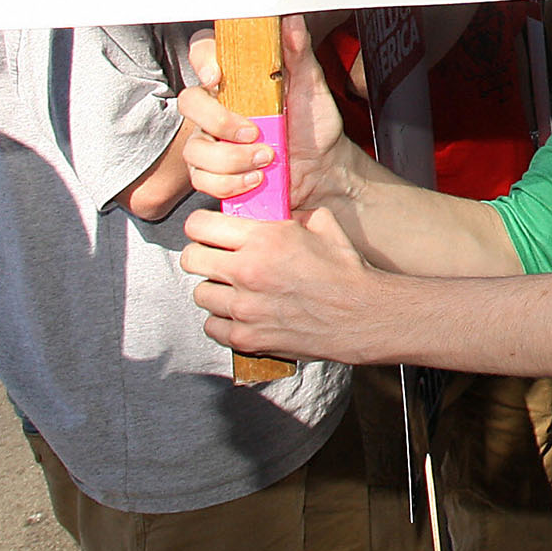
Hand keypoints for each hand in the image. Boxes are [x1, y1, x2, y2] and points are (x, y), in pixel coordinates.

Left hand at [180, 204, 395, 365]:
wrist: (360, 315)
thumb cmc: (345, 270)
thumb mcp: (324, 225)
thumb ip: (293, 215)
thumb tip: (276, 212)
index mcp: (265, 239)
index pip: (200, 225)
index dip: (202, 225)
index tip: (209, 230)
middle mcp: (248, 271)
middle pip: (191, 259)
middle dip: (203, 255)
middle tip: (219, 259)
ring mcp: (243, 308)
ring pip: (200, 294)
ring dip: (216, 289)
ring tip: (237, 289)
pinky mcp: (244, 337)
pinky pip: (211, 325)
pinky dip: (223, 320)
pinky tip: (243, 313)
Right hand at [181, 16, 360, 212]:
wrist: (321, 169)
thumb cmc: (314, 125)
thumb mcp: (312, 86)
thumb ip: (298, 52)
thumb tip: (291, 21)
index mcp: (239, 79)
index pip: (203, 54)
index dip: (202, 59)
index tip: (218, 75)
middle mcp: (219, 107)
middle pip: (189, 102)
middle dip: (221, 121)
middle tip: (255, 131)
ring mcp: (212, 140)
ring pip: (195, 148)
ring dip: (232, 158)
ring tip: (266, 158)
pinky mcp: (213, 172)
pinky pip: (202, 178)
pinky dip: (230, 182)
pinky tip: (255, 179)